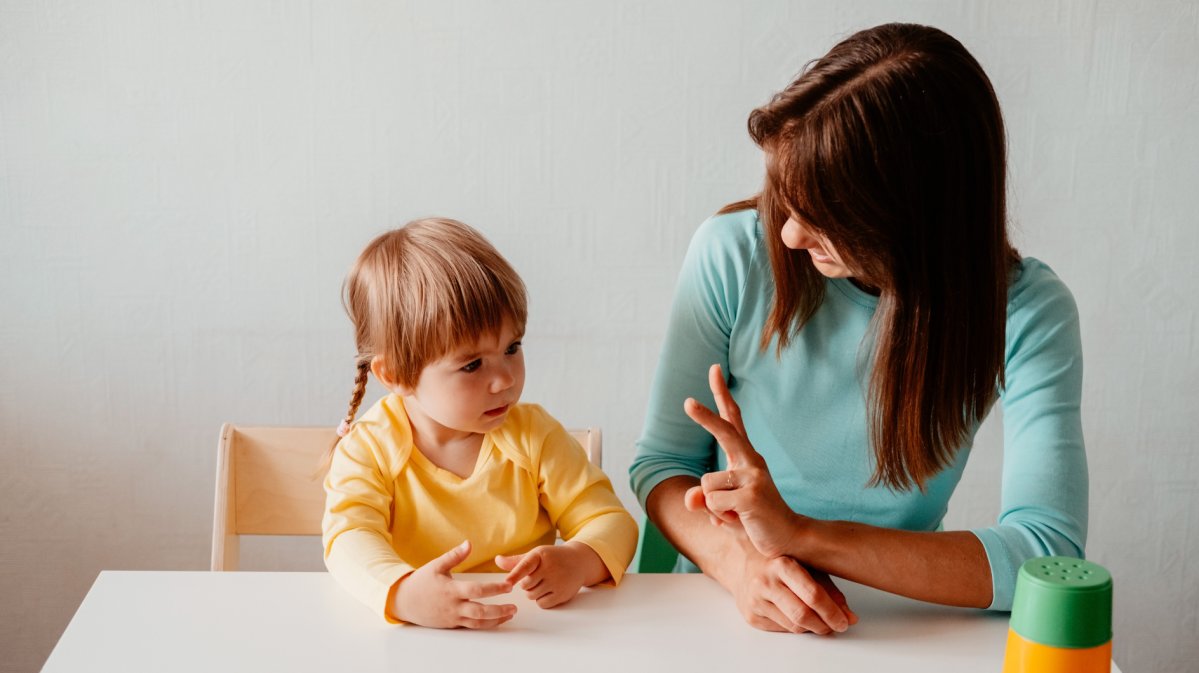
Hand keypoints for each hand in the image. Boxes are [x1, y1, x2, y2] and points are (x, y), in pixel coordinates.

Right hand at [391, 540, 516, 628]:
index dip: (493, 589)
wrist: (404, 602)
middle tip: (514, 607)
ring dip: (495, 620)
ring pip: (477, 622)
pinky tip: (496, 620)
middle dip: (499, 610)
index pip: (476, 591)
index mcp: (451, 590)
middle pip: (479, 612)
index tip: (508, 585)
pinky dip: (485, 624)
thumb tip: (469, 543)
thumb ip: (454, 556)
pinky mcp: (451, 624)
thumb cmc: (420, 582)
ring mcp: (453, 618)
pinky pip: (471, 626)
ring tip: (510, 614)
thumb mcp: (436, 565)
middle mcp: (453, 606)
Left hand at [495, 541, 604, 608]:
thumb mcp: (536, 555)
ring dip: (532, 592)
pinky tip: (548, 591)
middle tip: (536, 577)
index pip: (525, 566)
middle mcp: (549, 567)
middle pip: (524, 585)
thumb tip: (497, 560)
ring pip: (531, 595)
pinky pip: (541, 603)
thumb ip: (516, 561)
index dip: (515, 575)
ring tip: (542, 583)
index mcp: (540, 555)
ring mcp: (557, 582)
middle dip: (526, 584)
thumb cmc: (553, 558)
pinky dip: (541, 600)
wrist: (579, 562)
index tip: (507, 583)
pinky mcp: (562, 594)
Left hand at [684, 363, 805, 558]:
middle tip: (686, 403)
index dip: (722, 395)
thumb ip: (704, 500)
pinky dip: (719, 517)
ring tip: (736, 515)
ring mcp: (754, 477)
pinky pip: (713, 503)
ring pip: (707, 485)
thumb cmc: (755, 519)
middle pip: (725, 432)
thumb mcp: (723, 507)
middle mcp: (751, 461)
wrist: (788, 539)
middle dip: (704, 418)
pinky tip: (741, 520)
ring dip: (714, 506)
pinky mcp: (752, 496)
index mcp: (745, 458)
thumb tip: (689, 500)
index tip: (714, 369)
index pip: (732, 421)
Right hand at [720, 536, 856, 633]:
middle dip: (824, 625)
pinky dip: (795, 627)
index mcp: (781, 564)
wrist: (742, 562)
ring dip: (812, 628)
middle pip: (801, 614)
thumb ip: (829, 591)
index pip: (812, 595)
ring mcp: (755, 600)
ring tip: (819, 620)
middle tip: (836, 626)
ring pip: (793, 626)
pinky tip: (797, 617)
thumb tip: (850, 617)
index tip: (844, 621)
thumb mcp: (806, 567)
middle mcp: (765, 581)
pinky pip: (782, 629)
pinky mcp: (750, 616)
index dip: (832, 612)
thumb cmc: (778, 563)